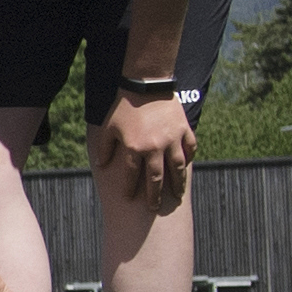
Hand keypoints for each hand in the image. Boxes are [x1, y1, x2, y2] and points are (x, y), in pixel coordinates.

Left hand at [103, 86, 197, 205]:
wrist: (146, 82)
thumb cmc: (124, 105)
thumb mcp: (108, 126)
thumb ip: (104, 148)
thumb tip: (101, 166)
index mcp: (134, 148)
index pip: (131, 176)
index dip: (129, 189)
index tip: (128, 199)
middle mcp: (154, 147)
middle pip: (155, 178)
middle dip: (154, 196)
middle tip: (154, 209)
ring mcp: (172, 139)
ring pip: (177, 168)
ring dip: (177, 184)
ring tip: (176, 196)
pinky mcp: (184, 130)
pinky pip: (190, 148)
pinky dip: (189, 158)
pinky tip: (187, 167)